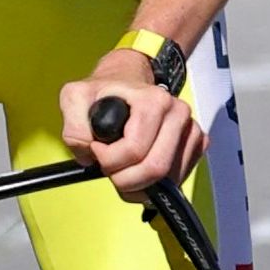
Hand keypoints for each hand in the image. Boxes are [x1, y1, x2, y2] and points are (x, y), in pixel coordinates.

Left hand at [62, 50, 202, 196]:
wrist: (127, 84)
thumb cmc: (104, 93)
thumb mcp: (75, 98)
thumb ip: (74, 127)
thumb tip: (90, 153)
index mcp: (153, 100)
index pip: (134, 151)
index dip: (109, 160)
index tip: (97, 150)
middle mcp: (177, 113)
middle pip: (154, 169)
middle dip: (126, 179)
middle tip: (110, 167)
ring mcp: (190, 129)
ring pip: (167, 179)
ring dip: (140, 185)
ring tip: (123, 169)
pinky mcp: (196, 144)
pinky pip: (177, 178)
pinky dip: (155, 183)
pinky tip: (140, 168)